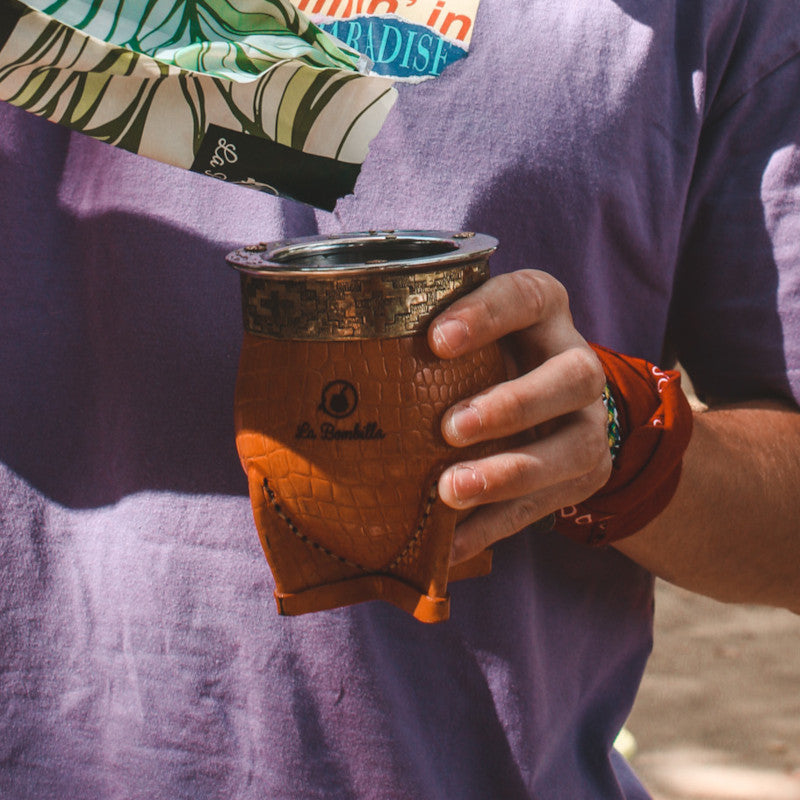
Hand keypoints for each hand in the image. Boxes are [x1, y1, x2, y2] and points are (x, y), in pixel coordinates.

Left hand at [427, 270, 612, 564]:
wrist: (547, 402)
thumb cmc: (480, 357)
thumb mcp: (463, 332)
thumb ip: (418, 333)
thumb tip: (314, 362)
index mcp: (544, 311)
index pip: (527, 297)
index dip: (488, 317)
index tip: (437, 340)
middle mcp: (578, 362)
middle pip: (574, 376)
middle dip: (513, 405)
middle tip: (450, 428)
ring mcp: (589, 422)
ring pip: (576, 447)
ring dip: (511, 473)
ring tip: (451, 491)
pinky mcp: (585, 473)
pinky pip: (546, 505)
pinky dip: (493, 526)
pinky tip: (449, 544)